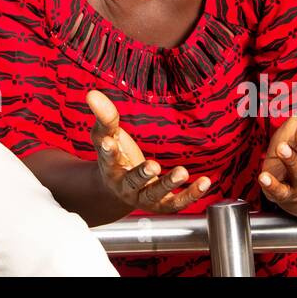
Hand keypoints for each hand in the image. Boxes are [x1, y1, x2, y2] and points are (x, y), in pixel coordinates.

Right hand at [87, 89, 211, 213]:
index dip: (108, 151)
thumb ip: (104, 116)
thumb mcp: (107, 134)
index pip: (108, 159)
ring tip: (182, 172)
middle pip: (133, 182)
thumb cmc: (114, 156)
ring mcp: (144, 197)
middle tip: (153, 165)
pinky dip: (191, 194)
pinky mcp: (162, 204)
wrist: (119, 189)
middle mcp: (125, 186)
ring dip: (168, 184)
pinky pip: (177, 202)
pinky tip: (204, 182)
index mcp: (110, 168)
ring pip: (155, 194)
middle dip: (142, 174)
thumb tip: (92, 94)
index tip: (108, 142)